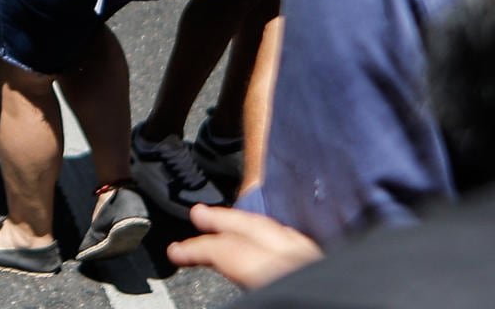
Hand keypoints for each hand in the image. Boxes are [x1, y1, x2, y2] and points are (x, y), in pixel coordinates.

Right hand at [167, 205, 320, 288]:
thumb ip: (238, 275)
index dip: (197, 247)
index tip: (176, 251)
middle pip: (254, 228)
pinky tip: (272, 239)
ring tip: (231, 220)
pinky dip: (276, 236)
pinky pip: (298, 242)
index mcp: (276, 270)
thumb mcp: (261, 297)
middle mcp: (300, 259)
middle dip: (222, 219)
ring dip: (249, 223)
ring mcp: (320, 261)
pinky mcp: (336, 266)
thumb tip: (216, 265)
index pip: (228, 249)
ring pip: (279, 230)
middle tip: (198, 214)